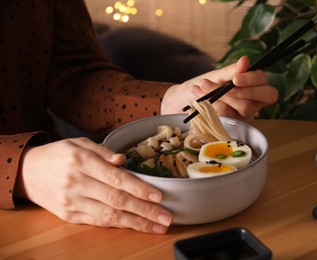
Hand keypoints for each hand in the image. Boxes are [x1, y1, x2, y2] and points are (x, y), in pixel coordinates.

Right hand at [16, 138, 172, 233]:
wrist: (28, 172)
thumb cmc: (58, 154)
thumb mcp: (79, 143)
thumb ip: (103, 151)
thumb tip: (124, 160)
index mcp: (81, 162)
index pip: (116, 179)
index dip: (139, 189)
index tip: (158, 196)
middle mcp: (77, 183)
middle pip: (117, 200)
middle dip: (144, 211)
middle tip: (165, 217)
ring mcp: (72, 202)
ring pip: (109, 216)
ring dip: (136, 223)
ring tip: (157, 226)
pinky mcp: (69, 216)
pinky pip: (97, 222)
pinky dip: (118, 225)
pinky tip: (136, 226)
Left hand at [161, 56, 277, 120]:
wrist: (184, 100)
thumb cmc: (204, 85)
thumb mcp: (216, 76)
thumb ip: (230, 71)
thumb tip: (245, 60)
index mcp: (253, 83)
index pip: (263, 80)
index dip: (252, 80)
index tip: (235, 79)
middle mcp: (254, 100)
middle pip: (266, 96)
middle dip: (244, 91)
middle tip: (224, 88)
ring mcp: (246, 114)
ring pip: (246, 107)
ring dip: (224, 97)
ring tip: (203, 87)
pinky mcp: (235, 125)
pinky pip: (231, 117)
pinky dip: (215, 106)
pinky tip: (201, 98)